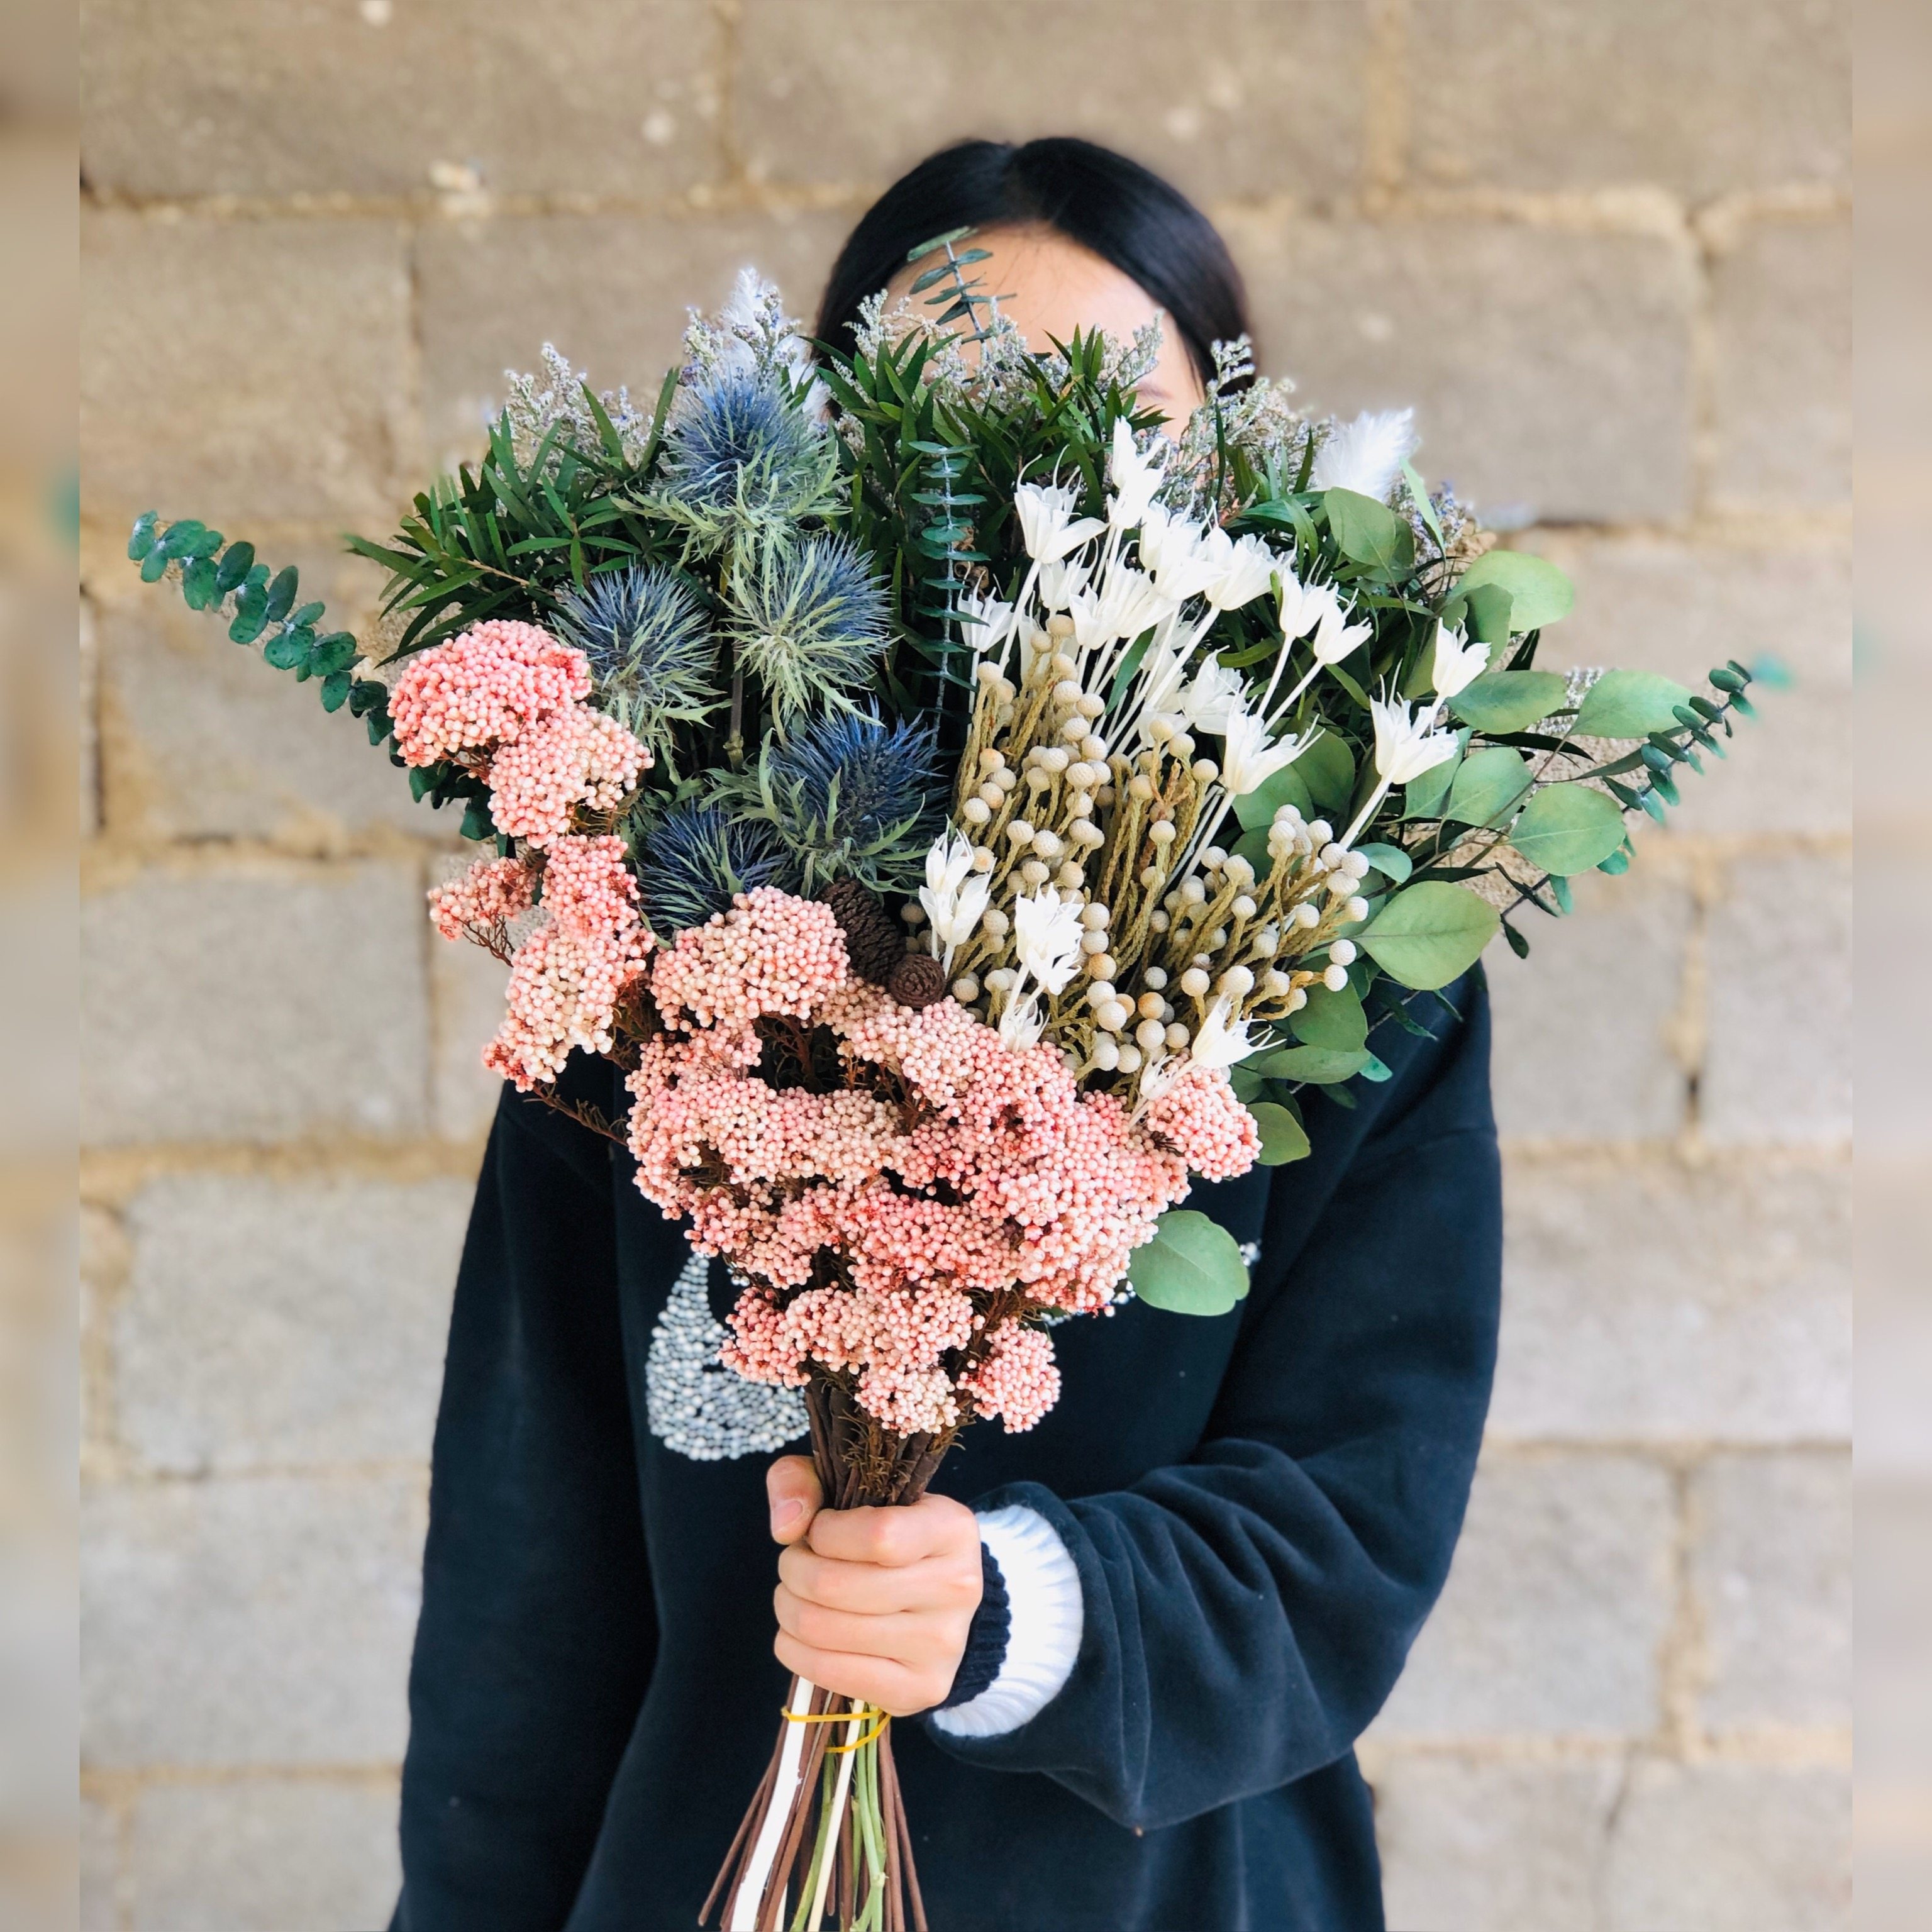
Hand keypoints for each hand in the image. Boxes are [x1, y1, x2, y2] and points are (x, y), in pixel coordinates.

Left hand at [766, 1455, 983, 1716]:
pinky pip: (829, 1672)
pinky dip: (794, 1650)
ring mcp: (941, 1645)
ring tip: (796, 1594)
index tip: (818, 1530)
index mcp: (952, 1528)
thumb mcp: (855, 1487)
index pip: (878, 1536)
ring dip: (788, 1608)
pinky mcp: (919, 1689)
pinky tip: (801, 1633)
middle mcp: (957, 1587)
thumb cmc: (887, 1533)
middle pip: (838, 1586)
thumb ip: (804, 1479)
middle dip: (793, 1570)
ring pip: (825, 1629)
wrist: (937, 1600)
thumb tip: (785, 1525)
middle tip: (794, 1563)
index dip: (826, 1533)